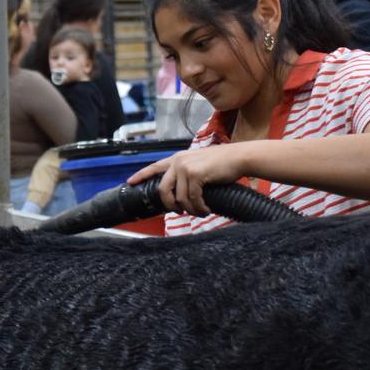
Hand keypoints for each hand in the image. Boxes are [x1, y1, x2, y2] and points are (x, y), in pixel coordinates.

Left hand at [127, 146, 248, 214]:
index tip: (130, 182)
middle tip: (180, 212)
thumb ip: (187, 174)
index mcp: (178, 158)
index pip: (154, 167)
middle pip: (163, 190)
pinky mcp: (195, 174)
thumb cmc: (223, 164)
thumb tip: (180, 195)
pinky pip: (192, 199)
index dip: (141, 175)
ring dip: (190, 209)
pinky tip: (206, 209)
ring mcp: (186, 167)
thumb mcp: (200, 165)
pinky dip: (199, 208)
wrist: (239, 158)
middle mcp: (179, 161)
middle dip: (170, 205)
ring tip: (200, 212)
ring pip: (179, 198)